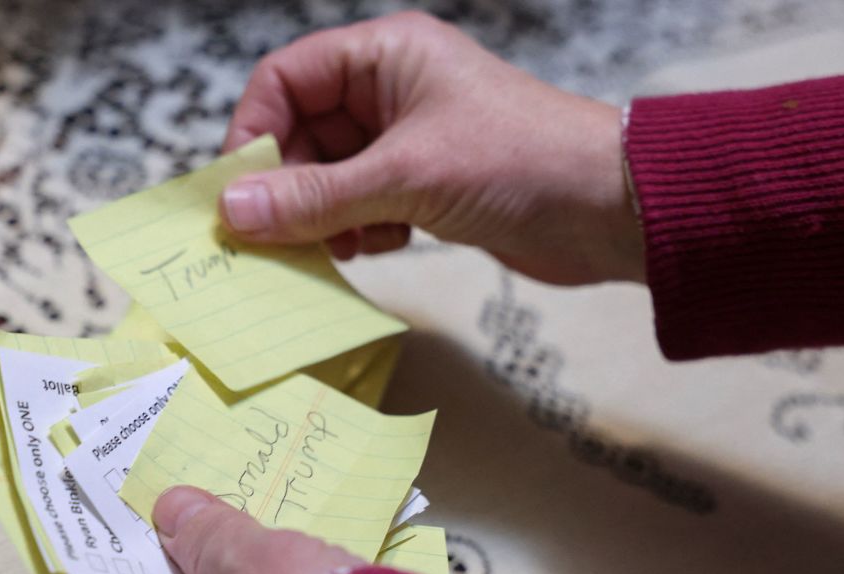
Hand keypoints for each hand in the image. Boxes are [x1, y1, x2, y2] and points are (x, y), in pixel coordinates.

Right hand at [218, 11, 643, 284]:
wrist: (609, 211)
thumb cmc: (520, 163)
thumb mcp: (405, 178)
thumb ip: (315, 198)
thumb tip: (234, 212)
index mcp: (385, 57)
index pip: (287, 80)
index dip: (254, 132)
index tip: (235, 193)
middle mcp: (391, 91)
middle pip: (303, 134)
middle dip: (289, 188)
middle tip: (277, 239)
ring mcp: (408, 140)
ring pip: (330, 177)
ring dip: (324, 217)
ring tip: (341, 246)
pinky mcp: (424, 185)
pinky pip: (361, 206)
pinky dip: (358, 231)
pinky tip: (381, 247)